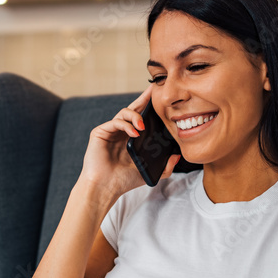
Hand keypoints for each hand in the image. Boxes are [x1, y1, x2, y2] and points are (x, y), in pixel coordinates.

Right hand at [77, 85, 180, 200]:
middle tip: (154, 90)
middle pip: (133, 109)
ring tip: (143, 126)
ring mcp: (110, 131)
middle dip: (144, 98)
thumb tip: (177, 157)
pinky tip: (134, 133)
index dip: (150, 107)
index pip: (141, 118)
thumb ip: (165, 167)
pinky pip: (115, 121)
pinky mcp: (100, 132)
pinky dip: (126, 124)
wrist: (105, 187)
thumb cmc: (123, 181)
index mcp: (131, 138)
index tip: (161, 98)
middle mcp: (120, 132)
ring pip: (124, 112)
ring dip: (136, 116)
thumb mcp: (149, 172)